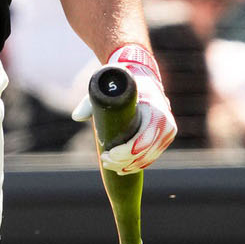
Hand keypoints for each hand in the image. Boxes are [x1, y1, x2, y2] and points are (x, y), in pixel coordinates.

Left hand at [71, 43, 176, 173]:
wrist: (144, 74)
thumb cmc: (125, 80)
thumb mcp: (109, 87)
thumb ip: (91, 101)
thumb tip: (76, 116)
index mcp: (157, 111)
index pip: (143, 139)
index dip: (126, 152)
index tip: (108, 154)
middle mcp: (167, 124)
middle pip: (145, 153)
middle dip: (124, 161)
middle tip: (105, 161)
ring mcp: (168, 132)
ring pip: (148, 158)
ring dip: (129, 166)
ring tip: (110, 165)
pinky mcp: (165, 138)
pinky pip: (152, 156)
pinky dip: (138, 164)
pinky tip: (124, 168)